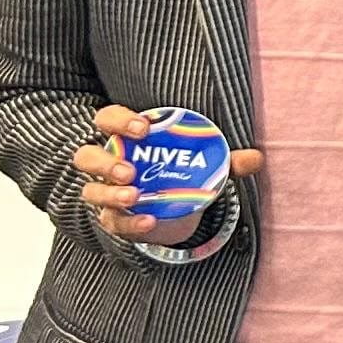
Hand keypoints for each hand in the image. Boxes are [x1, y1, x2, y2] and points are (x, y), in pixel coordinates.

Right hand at [70, 105, 262, 251]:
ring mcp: (105, 192)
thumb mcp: (204, 161)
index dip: (118, 121)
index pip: (107, 120)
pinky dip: (129, 222)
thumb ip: (227, 159)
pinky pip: (112, 221)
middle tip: (129, 170)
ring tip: (133, 196)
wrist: (169, 205)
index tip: (142, 127)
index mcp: (126, 138)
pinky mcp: (112, 218)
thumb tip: (256, 158)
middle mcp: (108, 163)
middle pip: (86, 156)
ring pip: (91, 191)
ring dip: (109, 194)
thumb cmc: (178, 169)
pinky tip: (148, 220)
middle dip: (104, 162)